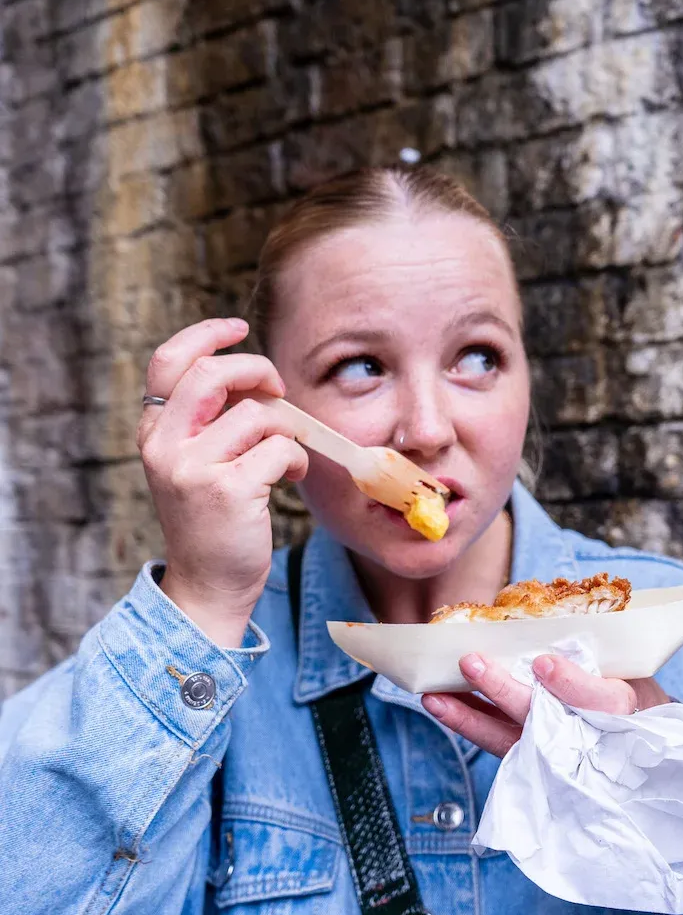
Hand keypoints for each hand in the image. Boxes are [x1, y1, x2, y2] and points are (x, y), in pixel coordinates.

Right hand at [138, 318, 307, 645]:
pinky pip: (279, 448)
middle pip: (214, 373)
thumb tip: (250, 374)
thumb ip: (208, 420)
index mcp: (155, 433)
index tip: (238, 328)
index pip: (169, 361)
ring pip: (258, 415)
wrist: (209, 586)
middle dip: (259, 371)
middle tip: (278, 390)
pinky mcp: (228, 490)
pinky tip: (289, 478)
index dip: (207, 335)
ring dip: (287, 431)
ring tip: (286, 458)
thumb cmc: (213, 522)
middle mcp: (165, 447)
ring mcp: (193, 469)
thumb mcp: (194, 464)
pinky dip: (295, 460)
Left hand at [421, 653, 669, 757]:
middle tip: (472, 662)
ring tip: (434, 695)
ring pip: (507, 737)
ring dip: (467, 715)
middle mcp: (585, 738)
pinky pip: (494, 742)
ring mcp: (553, 755)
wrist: (639, 743)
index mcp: (620, 709)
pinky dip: (467, 723)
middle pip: (541, 718)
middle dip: (503, 691)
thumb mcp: (631, 667)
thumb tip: (544, 602)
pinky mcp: (530, 762)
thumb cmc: (632, 692)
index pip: (599, 700)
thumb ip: (595, 644)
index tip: (544, 663)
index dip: (570, 683)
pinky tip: (441, 705)